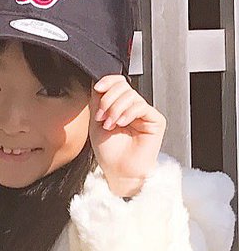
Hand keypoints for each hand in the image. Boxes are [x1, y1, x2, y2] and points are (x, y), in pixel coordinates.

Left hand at [89, 75, 165, 195]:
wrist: (118, 169)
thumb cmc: (108, 150)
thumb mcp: (96, 121)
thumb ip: (98, 101)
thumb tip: (98, 81)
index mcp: (118, 105)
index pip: (117, 82)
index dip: (108, 81)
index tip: (98, 88)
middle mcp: (132, 107)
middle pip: (122, 86)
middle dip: (107, 100)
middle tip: (102, 117)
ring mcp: (144, 113)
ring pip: (130, 95)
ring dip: (115, 109)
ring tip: (110, 124)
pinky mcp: (155, 120)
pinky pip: (141, 106)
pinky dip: (128, 113)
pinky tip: (121, 123)